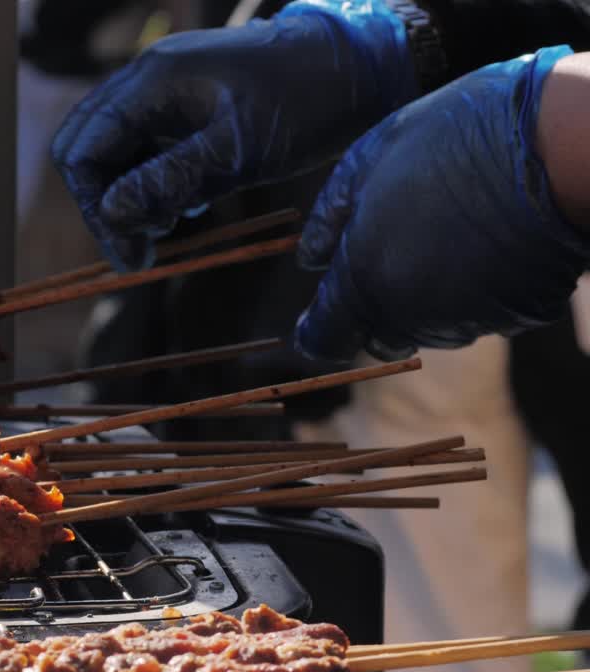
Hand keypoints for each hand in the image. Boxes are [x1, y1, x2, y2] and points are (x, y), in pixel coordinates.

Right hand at [51, 0, 418, 270]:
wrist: (360, 67)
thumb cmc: (306, 102)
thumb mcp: (239, 151)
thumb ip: (170, 181)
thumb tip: (112, 215)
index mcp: (151, 82)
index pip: (82, 151)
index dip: (95, 209)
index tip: (132, 256)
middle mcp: (145, 81)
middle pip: (85, 150)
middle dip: (104, 204)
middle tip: (144, 247)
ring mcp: (162, 91)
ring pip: (113, 152)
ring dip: (128, 196)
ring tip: (171, 225)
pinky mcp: (183, 105)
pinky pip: (144, 147)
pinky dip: (152, 182)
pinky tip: (187, 204)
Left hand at [295, 46, 589, 362]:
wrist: (557, 143)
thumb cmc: (453, 138)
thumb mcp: (369, 159)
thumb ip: (332, 216)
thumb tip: (309, 259)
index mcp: (366, 277)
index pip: (325, 339)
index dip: (318, 334)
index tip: (315, 326)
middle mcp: (412, 311)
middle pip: (379, 338)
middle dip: (375, 313)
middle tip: (394, 256)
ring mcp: (468, 317)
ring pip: (431, 327)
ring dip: (427, 299)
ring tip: (448, 233)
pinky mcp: (517, 316)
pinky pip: (483, 315)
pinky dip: (477, 292)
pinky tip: (489, 243)